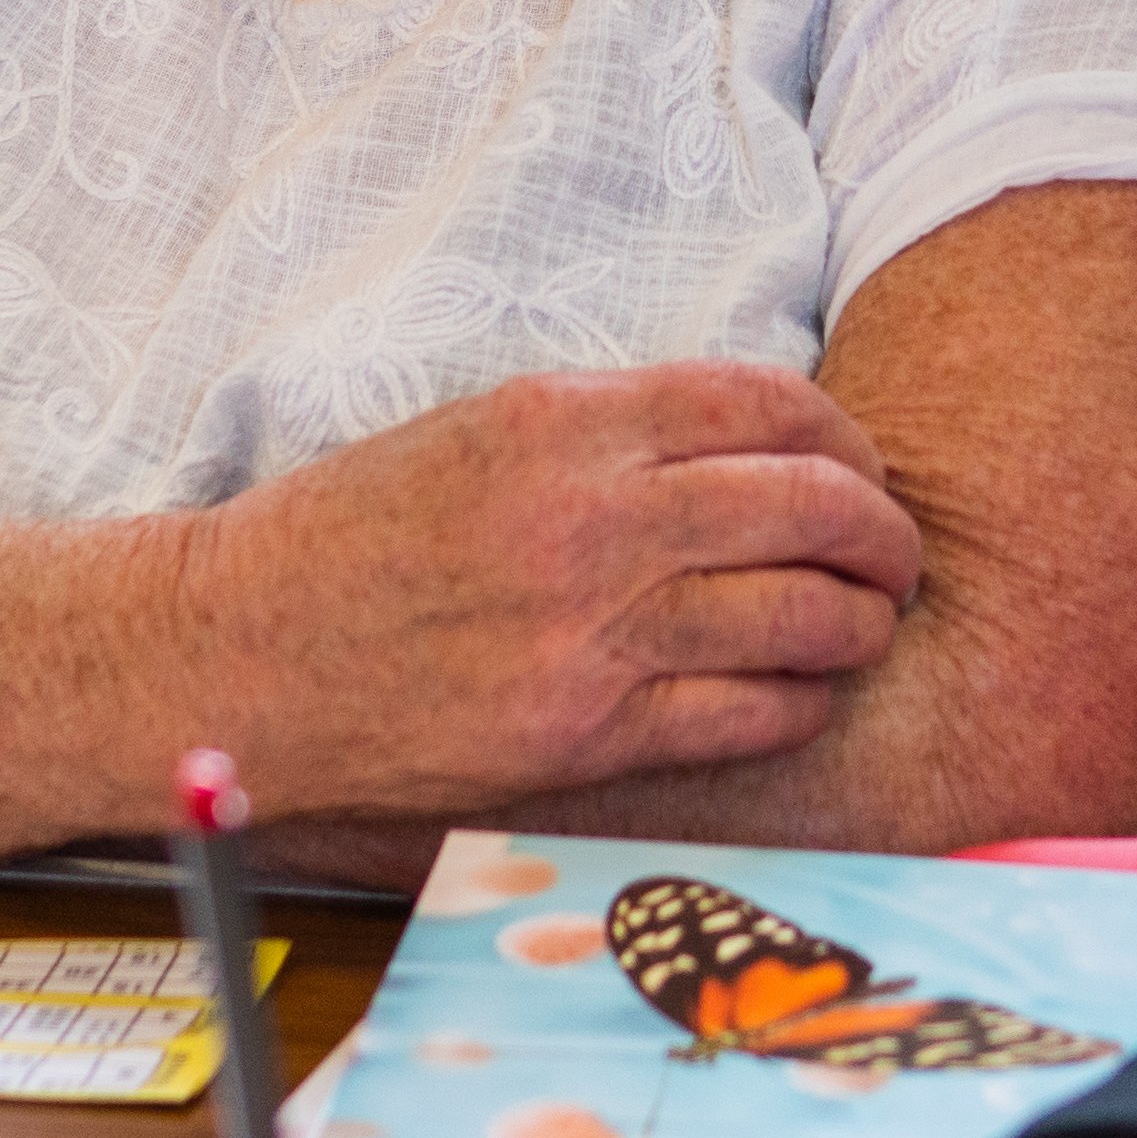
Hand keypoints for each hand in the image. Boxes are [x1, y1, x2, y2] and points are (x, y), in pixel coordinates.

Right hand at [180, 363, 921, 821]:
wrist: (242, 650)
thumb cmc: (353, 537)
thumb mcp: (479, 432)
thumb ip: (613, 432)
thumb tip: (752, 448)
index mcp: (566, 420)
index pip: (772, 405)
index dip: (846, 437)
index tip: (859, 466)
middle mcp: (594, 516)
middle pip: (815, 506)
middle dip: (883, 534)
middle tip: (894, 555)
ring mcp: (593, 631)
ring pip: (804, 616)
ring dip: (860, 623)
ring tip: (862, 627)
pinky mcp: (583, 732)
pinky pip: (747, 713)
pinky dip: (800, 701)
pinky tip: (800, 692)